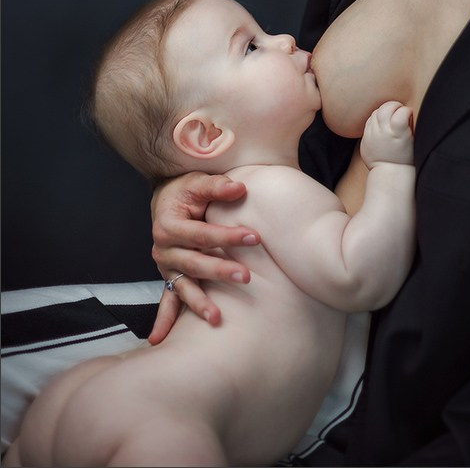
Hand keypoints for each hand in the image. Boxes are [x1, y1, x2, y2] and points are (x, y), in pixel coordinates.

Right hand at [148, 172, 259, 343]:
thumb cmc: (186, 191)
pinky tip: (159, 340)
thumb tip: (241, 188)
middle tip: (246, 277)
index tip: (255, 237)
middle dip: (220, 271)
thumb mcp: (199, 182)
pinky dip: (164, 320)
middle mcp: (163, 249)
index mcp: (169, 225)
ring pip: (184, 286)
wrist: (167, 200)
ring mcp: (166, 266)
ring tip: (216, 317)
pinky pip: (167, 300)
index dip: (228, 236)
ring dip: (199, 302)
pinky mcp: (170, 277)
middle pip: (195, 263)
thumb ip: (218, 186)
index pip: (202, 233)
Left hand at [360, 101, 413, 167]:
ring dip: (385, 110)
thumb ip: (410, 125)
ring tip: (392, 117)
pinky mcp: (365, 139)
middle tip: (400, 111)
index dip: (407, 110)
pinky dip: (377, 118)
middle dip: (395, 105)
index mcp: (398, 134)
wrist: (390, 174)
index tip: (409, 115)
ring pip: (376, 112)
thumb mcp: (414, 142)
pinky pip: (369, 120)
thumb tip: (407, 110)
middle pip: (386, 107)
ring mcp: (372, 135)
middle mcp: (383, 133)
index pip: (402, 111)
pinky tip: (383, 124)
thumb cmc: (406, 157)